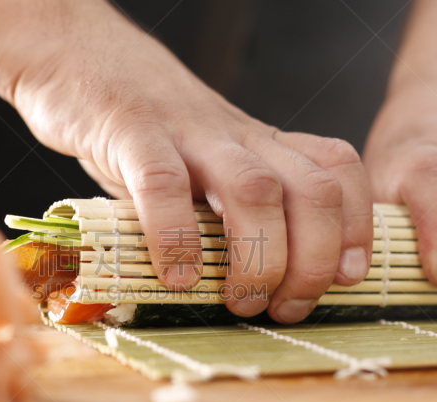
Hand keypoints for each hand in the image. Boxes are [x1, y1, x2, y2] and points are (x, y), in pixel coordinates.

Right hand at [0, 0, 372, 322]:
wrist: (78, 56)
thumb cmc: (143, 131)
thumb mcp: (199, 164)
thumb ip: (223, 214)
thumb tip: (247, 288)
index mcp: (260, 144)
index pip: (339, 173)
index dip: (357, 228)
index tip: (345, 280)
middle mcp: (238, 136)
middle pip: (312, 191)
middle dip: (313, 264)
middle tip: (282, 310)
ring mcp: (188, 132)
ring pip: (255, 191)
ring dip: (258, 260)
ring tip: (238, 303)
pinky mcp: (131, 131)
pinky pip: (163, 183)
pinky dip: (175, 237)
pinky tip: (176, 278)